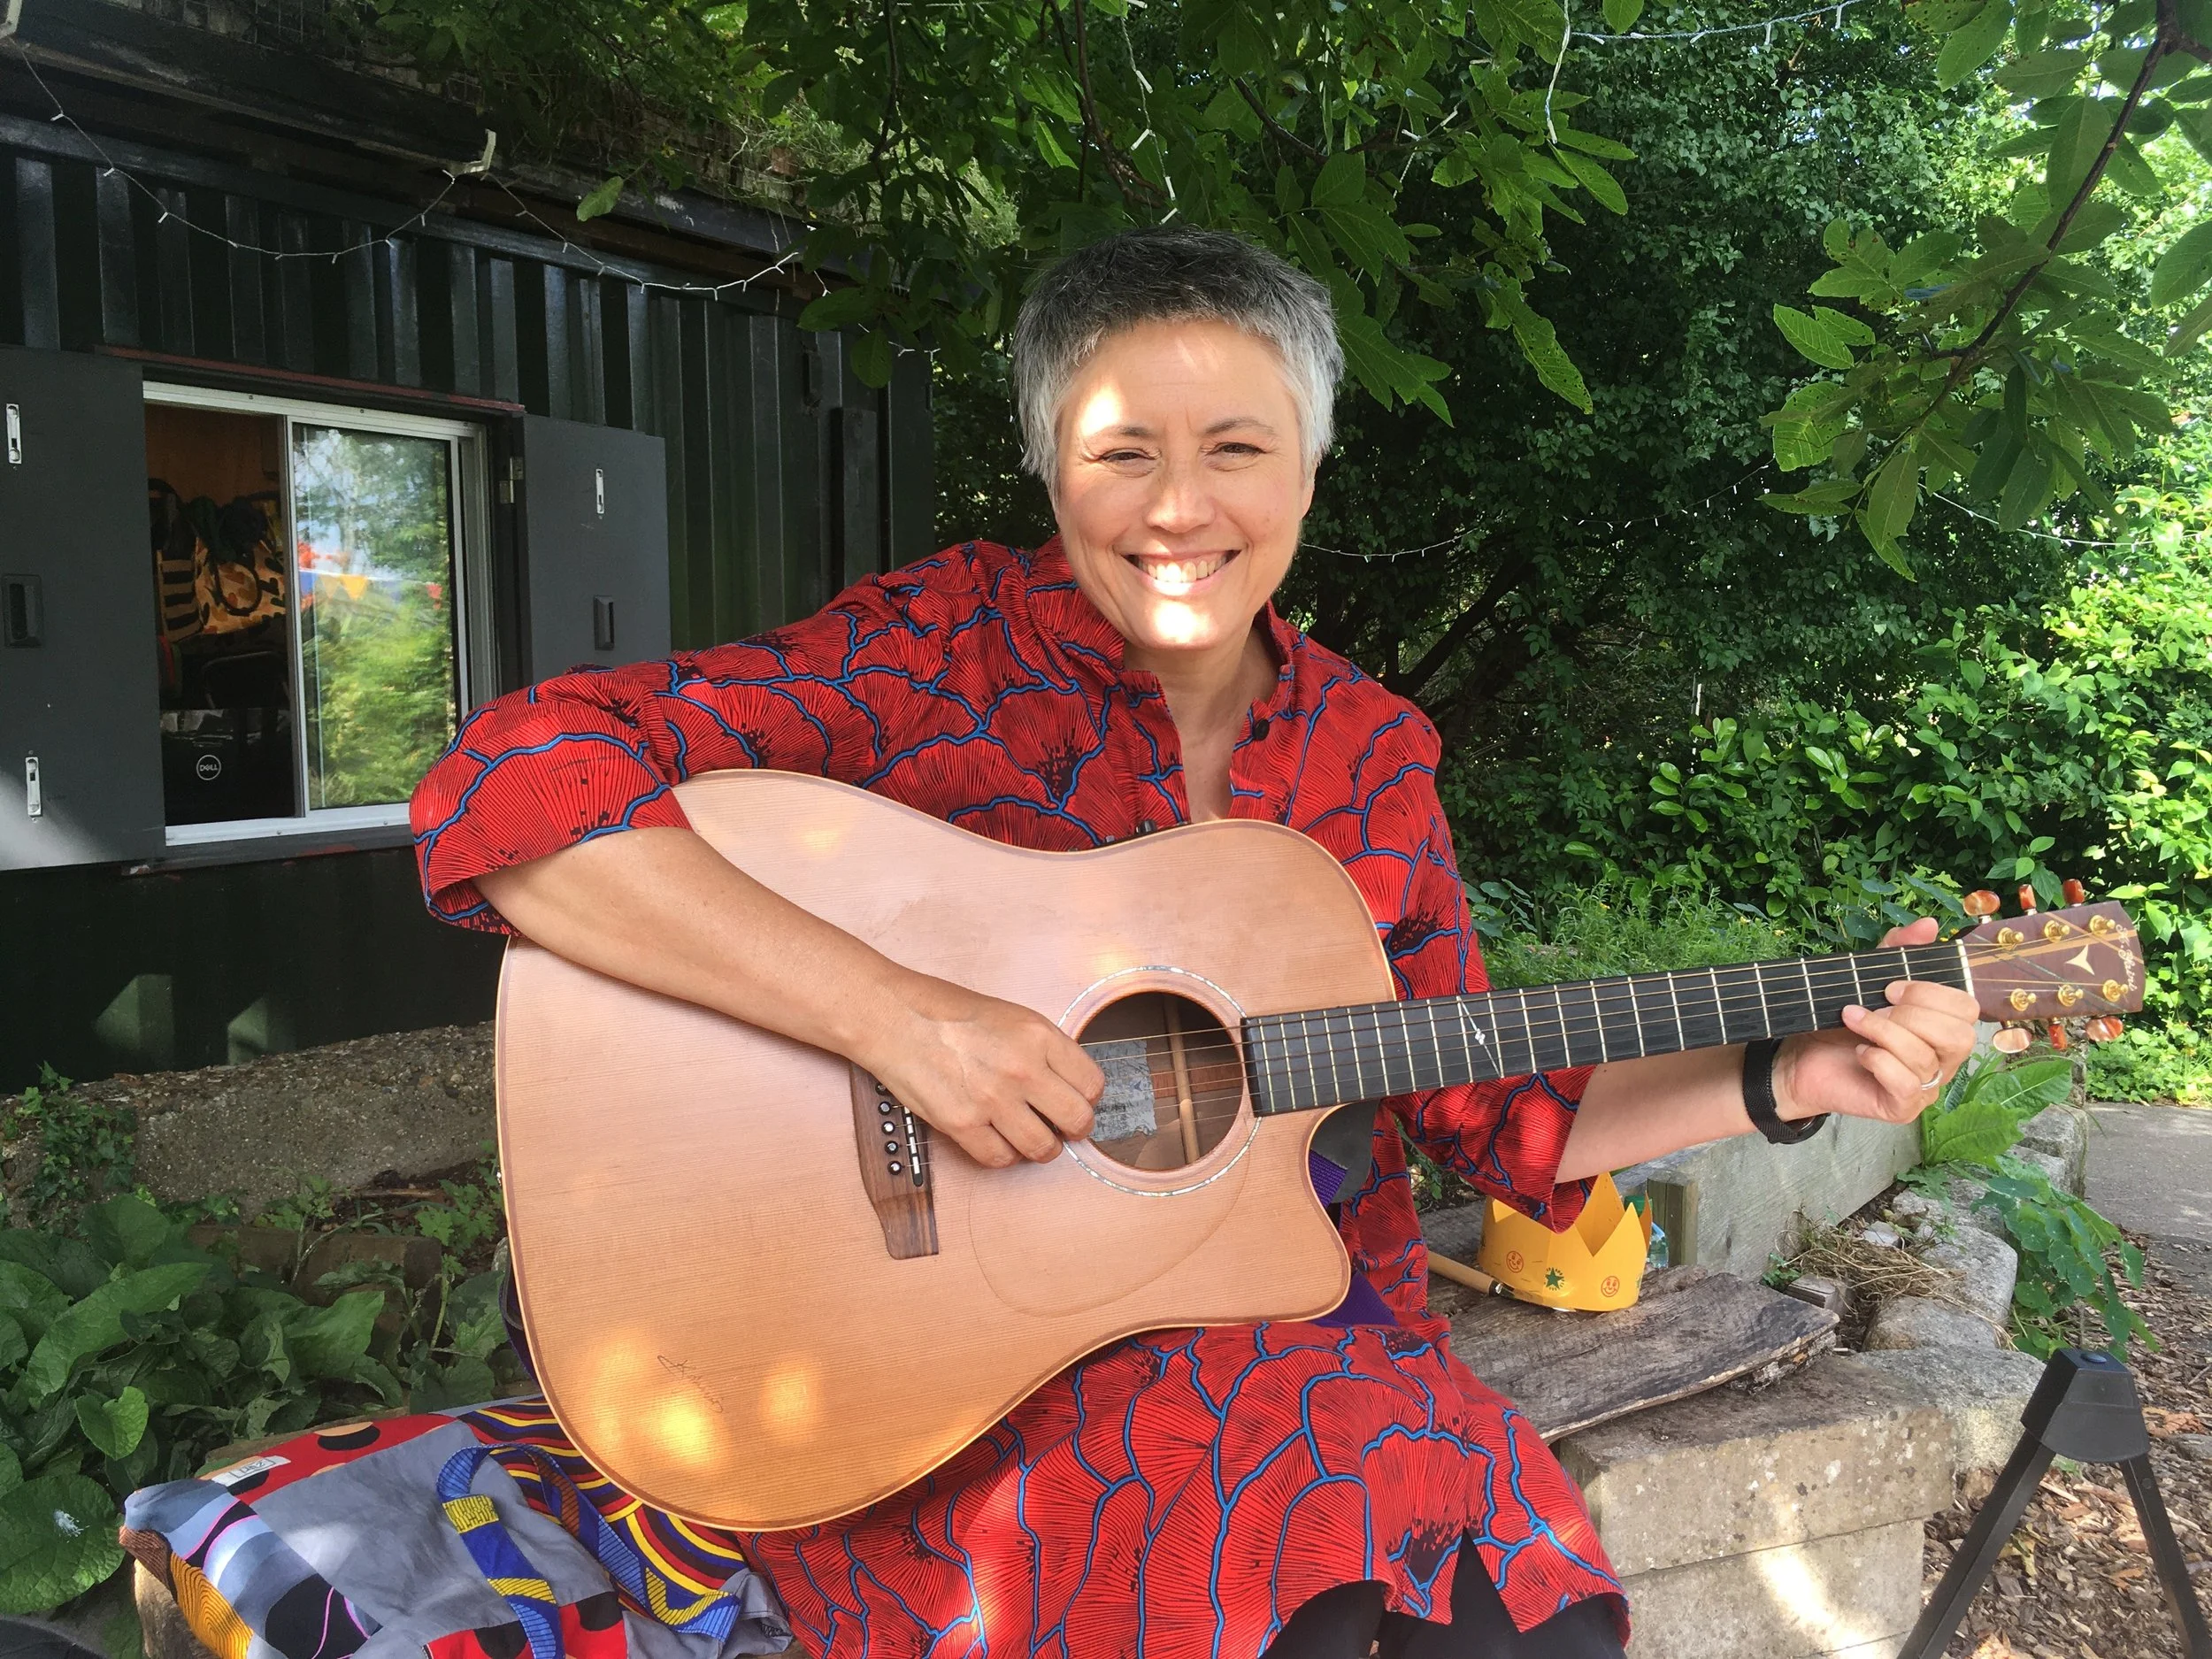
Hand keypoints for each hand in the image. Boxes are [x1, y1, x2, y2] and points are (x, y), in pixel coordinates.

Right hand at [860, 974, 1104, 1168]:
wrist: (895, 1018)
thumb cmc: (947, 1012)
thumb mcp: (1012, 1015)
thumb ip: (1044, 1049)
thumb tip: (1067, 1083)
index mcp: (1039, 1036)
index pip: (1092, 1084)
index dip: (1088, 1097)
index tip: (1079, 1099)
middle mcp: (1022, 1069)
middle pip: (1078, 1120)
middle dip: (1075, 1128)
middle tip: (1064, 1126)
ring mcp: (993, 1100)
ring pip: (1043, 1148)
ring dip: (1043, 1148)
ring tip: (1033, 1138)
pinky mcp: (963, 1125)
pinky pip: (1000, 1159)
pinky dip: (1004, 1155)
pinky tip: (999, 1140)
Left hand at [1774, 917, 1979, 1125]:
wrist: (1799, 1058)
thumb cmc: (1840, 1023)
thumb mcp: (1867, 979)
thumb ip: (1897, 952)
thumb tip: (1929, 925)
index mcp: (1943, 1028)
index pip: (1968, 1010)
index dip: (1932, 993)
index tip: (1890, 987)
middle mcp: (1943, 1060)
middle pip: (1959, 1036)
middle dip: (1913, 1014)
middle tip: (1877, 1005)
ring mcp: (1925, 1087)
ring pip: (1925, 1057)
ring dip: (1883, 1031)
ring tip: (1853, 1021)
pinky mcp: (1901, 1108)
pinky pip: (1905, 1083)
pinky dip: (1878, 1060)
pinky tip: (1859, 1053)